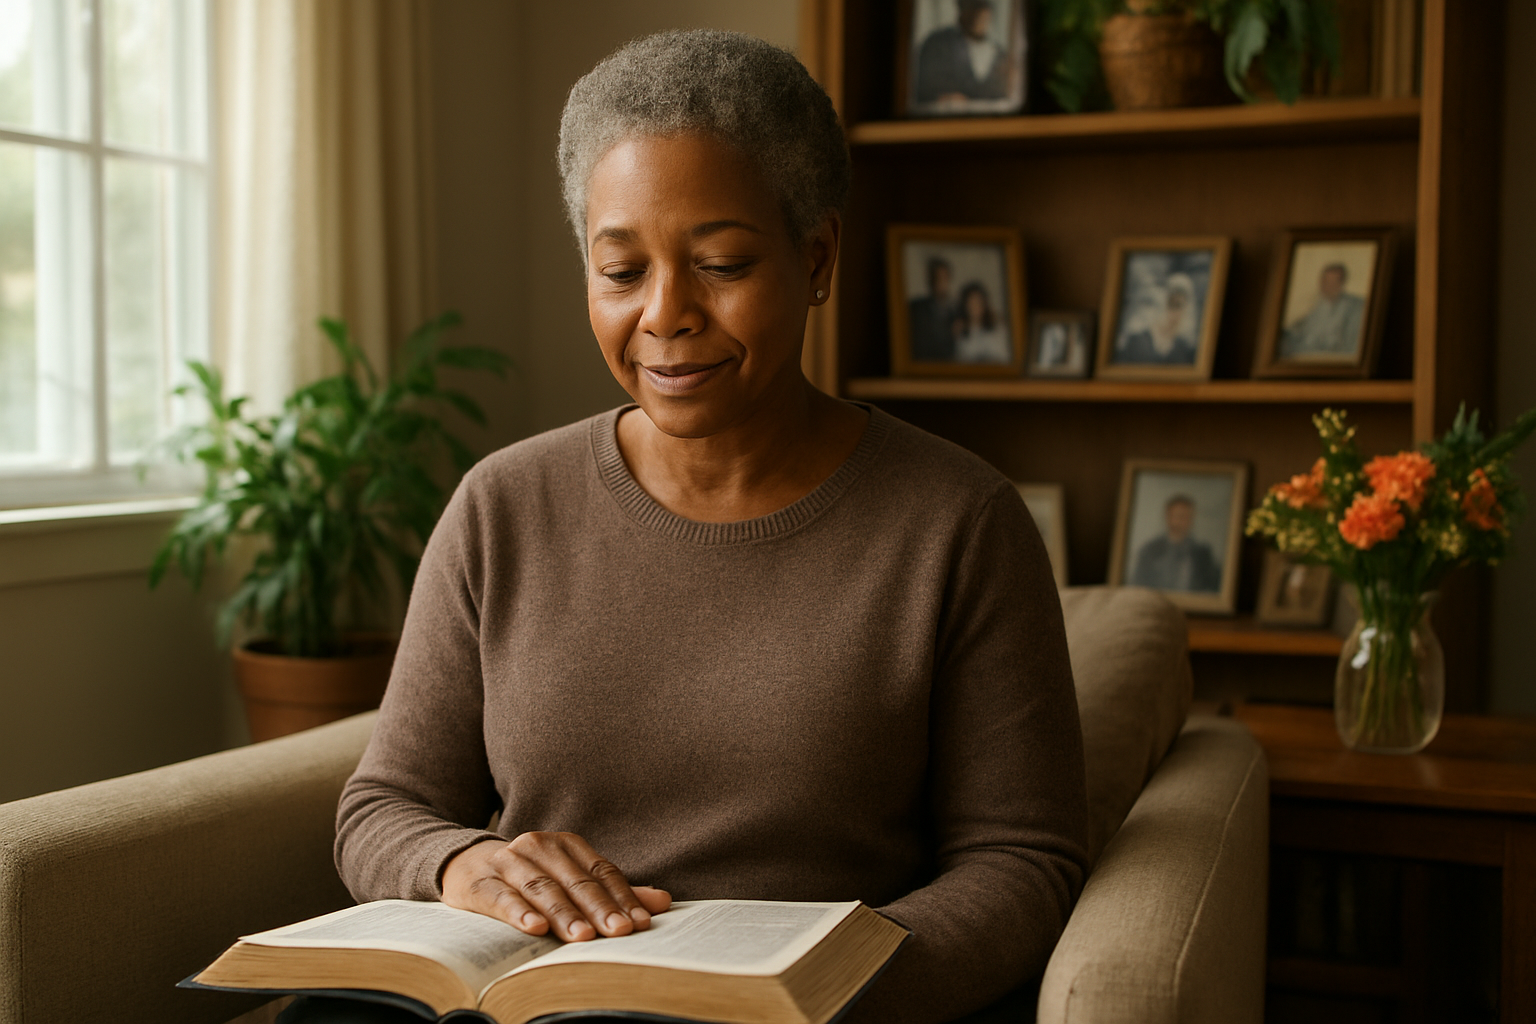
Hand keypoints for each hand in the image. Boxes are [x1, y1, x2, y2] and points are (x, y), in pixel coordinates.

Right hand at [442, 832, 671, 941]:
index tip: (641, 923)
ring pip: (541, 889)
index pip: (601, 871)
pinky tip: (535, 928)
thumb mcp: (571, 879)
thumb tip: (662, 902)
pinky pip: (501, 898)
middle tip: (619, 932)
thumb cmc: (530, 877)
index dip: (622, 897)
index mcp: (566, 844)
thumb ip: (613, 892)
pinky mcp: (479, 882)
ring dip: (564, 913)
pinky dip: (519, 912)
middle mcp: (539, 847)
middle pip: (575, 881)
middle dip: (599, 908)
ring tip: (582, 936)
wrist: (466, 863)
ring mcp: (508, 862)